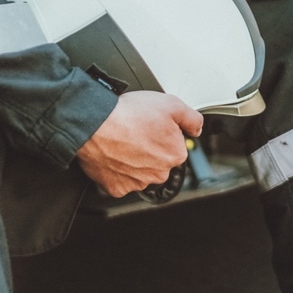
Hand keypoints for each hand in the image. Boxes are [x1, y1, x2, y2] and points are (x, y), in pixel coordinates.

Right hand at [75, 90, 203, 197]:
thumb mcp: (171, 104)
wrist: (95, 125)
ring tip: (122, 140)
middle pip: (158, 160)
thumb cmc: (129, 115)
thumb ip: (191, 118)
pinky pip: (120, 179)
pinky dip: (117, 169)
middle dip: (149, 148)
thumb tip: (197, 128)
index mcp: (175, 154)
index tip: (152, 124)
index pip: (175, 145)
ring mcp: (137, 182)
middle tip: (136, 131)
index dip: (163, 132)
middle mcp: (159, 173)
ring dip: (133, 159)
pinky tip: (114, 153)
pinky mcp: (117, 188)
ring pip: (140, 171)